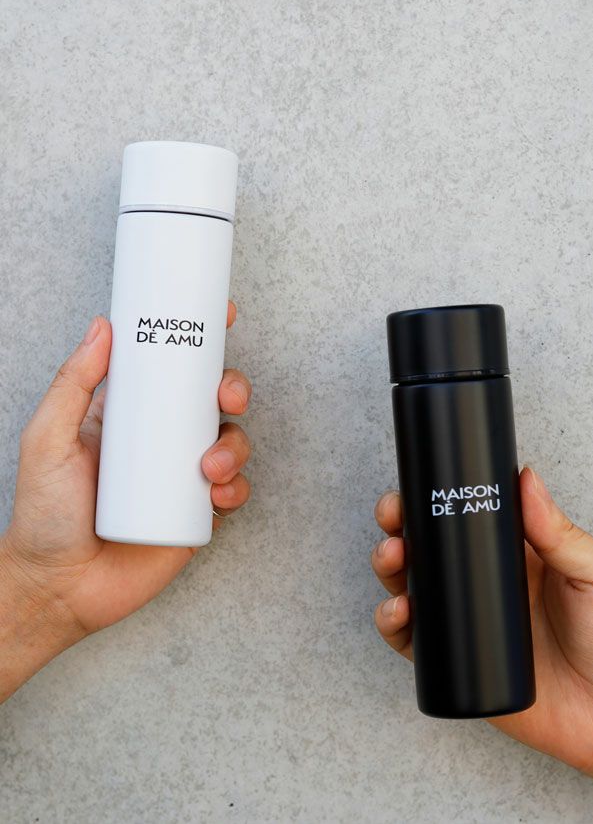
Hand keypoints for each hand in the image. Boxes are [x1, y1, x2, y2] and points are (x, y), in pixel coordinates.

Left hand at [0, 302, 250, 701]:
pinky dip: (236, 488)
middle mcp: (161, 440)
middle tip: (226, 397)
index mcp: (130, 414)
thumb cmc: (44, 514)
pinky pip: (233, 492)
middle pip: (213, 400)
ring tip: (209, 467)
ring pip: (231, 443)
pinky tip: (217, 494)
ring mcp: (181, 477)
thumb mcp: (47, 438)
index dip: (201, 341)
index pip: (171, 367)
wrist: (58, 587)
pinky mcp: (195, 515)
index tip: (221, 317)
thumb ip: (72, 383)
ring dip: (236, 446)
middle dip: (233, 389)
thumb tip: (103, 327)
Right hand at [371, 469, 592, 778]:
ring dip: (388, 568)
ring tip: (392, 558)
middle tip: (393, 519)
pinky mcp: (452, 659)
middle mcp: (477, 584)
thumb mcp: (589, 575)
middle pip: (422, 548)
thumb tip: (527, 479)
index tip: (411, 489)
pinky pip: (409, 640)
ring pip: (408, 586)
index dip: (427, 502)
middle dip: (396, 529)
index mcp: (506, 556)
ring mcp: (462, 620)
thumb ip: (558, 532)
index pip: (457, 519)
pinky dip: (392, 623)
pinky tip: (399, 610)